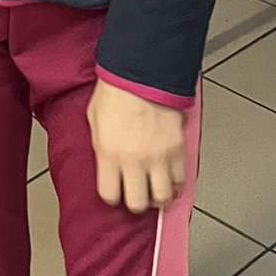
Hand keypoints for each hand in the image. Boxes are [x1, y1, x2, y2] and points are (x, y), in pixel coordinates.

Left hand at [86, 79, 185, 212]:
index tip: (114, 192)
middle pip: (138, 203)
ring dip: (158, 196)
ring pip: (162, 197)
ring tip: (155, 188)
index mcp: (108, 154)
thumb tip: (105, 164)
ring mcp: (158, 158)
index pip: (109, 195)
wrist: (142, 72)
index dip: (112, 196)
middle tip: (136, 193)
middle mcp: (133, 161)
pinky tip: (169, 176)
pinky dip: (175, 182)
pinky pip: (181, 180)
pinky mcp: (177, 150)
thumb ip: (100, 147)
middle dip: (136, 201)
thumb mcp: (94, 121)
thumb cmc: (115, 91)